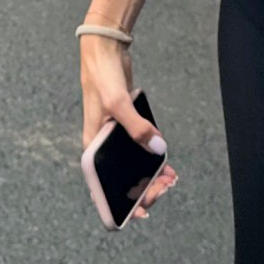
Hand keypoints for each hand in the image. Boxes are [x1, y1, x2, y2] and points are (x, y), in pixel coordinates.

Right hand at [78, 32, 176, 218]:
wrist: (105, 51)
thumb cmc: (102, 77)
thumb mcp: (118, 103)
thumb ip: (137, 128)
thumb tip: (158, 148)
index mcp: (92, 148)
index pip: (102, 187)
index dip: (120, 204)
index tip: (142, 211)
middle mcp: (101, 147)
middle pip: (122, 180)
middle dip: (144, 188)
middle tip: (165, 188)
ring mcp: (114, 138)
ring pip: (133, 167)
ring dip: (151, 176)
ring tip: (171, 180)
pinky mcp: (126, 127)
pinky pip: (141, 150)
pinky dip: (153, 160)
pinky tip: (168, 166)